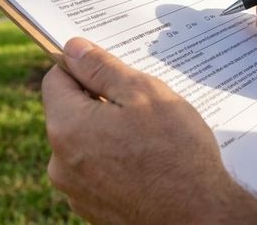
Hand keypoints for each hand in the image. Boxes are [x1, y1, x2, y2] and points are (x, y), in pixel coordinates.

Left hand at [41, 38, 251, 224]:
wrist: (200, 216)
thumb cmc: (175, 151)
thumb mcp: (142, 93)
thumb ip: (101, 67)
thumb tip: (72, 48)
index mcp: (67, 128)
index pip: (56, 78)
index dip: (82, 65)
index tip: (110, 66)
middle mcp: (60, 163)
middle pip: (71, 109)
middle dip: (100, 97)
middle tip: (139, 100)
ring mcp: (76, 190)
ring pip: (86, 138)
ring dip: (109, 127)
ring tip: (149, 132)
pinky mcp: (93, 207)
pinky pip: (97, 166)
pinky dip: (115, 155)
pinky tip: (147, 156)